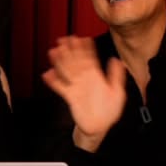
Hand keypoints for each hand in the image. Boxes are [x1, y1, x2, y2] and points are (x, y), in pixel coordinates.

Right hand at [41, 36, 126, 151]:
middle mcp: (85, 80)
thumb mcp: (118, 92)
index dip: (86, 48)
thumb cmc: (109, 111)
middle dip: (70, 50)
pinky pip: (60, 87)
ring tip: (54, 51)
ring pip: (67, 71)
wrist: (100, 127)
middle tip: (64, 39)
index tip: (82, 38)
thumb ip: (116, 76)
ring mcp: (77, 87)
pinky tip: (48, 74)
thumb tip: (117, 60)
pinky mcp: (70, 97)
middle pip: (76, 61)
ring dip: (60, 61)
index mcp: (97, 77)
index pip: (90, 58)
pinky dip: (54, 81)